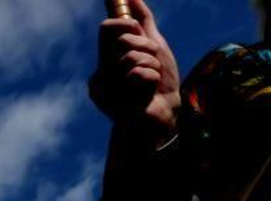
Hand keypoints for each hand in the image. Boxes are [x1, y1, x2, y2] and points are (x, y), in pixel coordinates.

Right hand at [88, 0, 180, 140]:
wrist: (166, 110)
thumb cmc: (160, 80)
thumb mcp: (155, 44)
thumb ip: (144, 20)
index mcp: (110, 54)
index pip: (108, 26)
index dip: (123, 23)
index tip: (136, 27)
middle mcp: (104, 68)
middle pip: (124, 38)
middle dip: (146, 47)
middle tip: (151, 64)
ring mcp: (104, 85)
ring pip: (132, 57)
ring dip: (151, 66)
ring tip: (150, 81)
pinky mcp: (110, 100)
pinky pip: (137, 74)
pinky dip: (150, 80)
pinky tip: (146, 94)